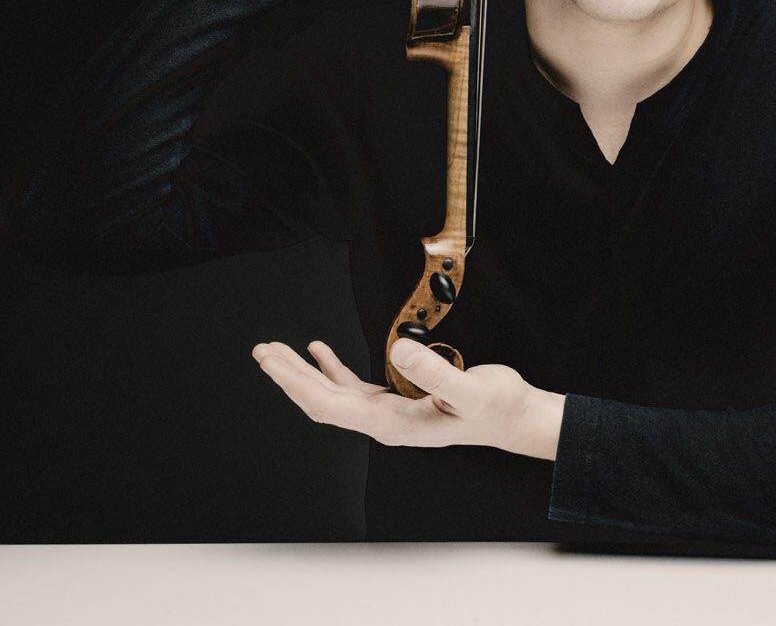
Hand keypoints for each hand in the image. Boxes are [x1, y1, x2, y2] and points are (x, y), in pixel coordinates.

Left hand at [251, 338, 565, 460]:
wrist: (513, 417)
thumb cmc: (496, 407)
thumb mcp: (469, 388)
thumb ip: (434, 372)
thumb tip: (397, 350)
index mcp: (393, 425)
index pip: (331, 406)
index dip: (298, 384)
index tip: (275, 363)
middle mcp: (383, 423)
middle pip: (322, 402)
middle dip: (289, 376)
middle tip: (263, 352)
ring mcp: (387, 413)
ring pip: (331, 394)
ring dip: (303, 373)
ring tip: (277, 352)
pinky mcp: (397, 400)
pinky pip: (352, 387)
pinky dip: (331, 368)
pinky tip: (319, 351)